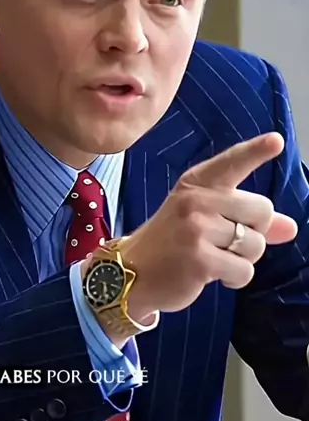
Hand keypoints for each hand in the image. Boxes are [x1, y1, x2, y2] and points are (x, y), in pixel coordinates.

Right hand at [116, 132, 297, 325]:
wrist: (130, 273)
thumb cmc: (172, 243)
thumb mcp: (205, 221)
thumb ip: (247, 220)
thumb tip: (290, 228)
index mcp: (196, 185)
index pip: (232, 163)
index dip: (256, 151)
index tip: (276, 141)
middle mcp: (196, 201)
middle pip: (262, 211)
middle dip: (254, 233)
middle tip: (225, 242)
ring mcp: (197, 229)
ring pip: (256, 245)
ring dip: (242, 259)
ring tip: (214, 259)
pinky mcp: (200, 259)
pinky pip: (244, 271)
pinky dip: (234, 279)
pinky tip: (212, 275)